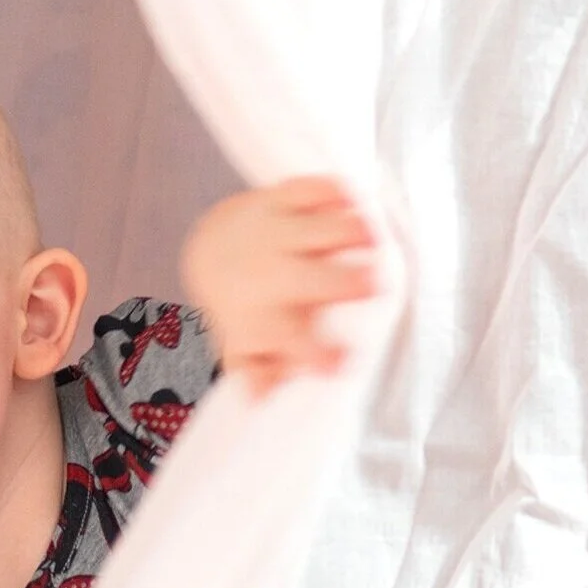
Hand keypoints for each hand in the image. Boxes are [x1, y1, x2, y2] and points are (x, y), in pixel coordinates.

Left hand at [180, 176, 380, 394]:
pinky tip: (354, 200)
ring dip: (349, 231)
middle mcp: (271, 275)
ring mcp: (277, 233)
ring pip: (319, 228)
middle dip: (343, 282)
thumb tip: (264, 400)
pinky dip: (333, 190)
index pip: (294, 342)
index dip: (318, 355)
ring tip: (374, 238)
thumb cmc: (244, 308)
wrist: (211, 248)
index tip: (342, 364)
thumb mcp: (243, 346)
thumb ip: (258, 372)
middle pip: (311, 279)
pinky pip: (310, 188)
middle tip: (376, 284)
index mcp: (266, 318)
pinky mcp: (282, 199)